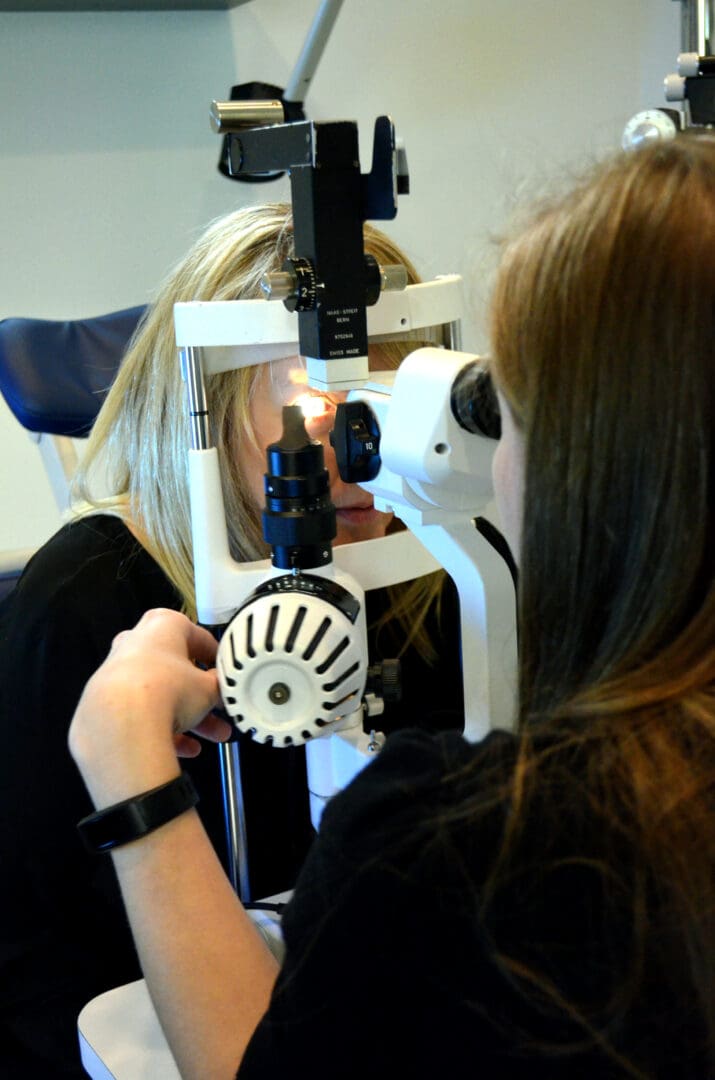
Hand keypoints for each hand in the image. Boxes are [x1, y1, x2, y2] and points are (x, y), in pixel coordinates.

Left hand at [69, 609, 229, 806]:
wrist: (122, 724)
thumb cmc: (167, 691)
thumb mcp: (209, 688)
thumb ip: (219, 685)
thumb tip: (222, 688)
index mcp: (162, 626)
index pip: (196, 636)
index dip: (216, 659)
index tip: (225, 674)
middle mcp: (134, 644)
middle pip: (175, 670)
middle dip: (200, 695)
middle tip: (220, 710)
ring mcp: (115, 674)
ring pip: (158, 694)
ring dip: (187, 716)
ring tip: (213, 737)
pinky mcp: (102, 704)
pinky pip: (139, 714)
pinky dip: (162, 729)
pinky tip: (185, 749)